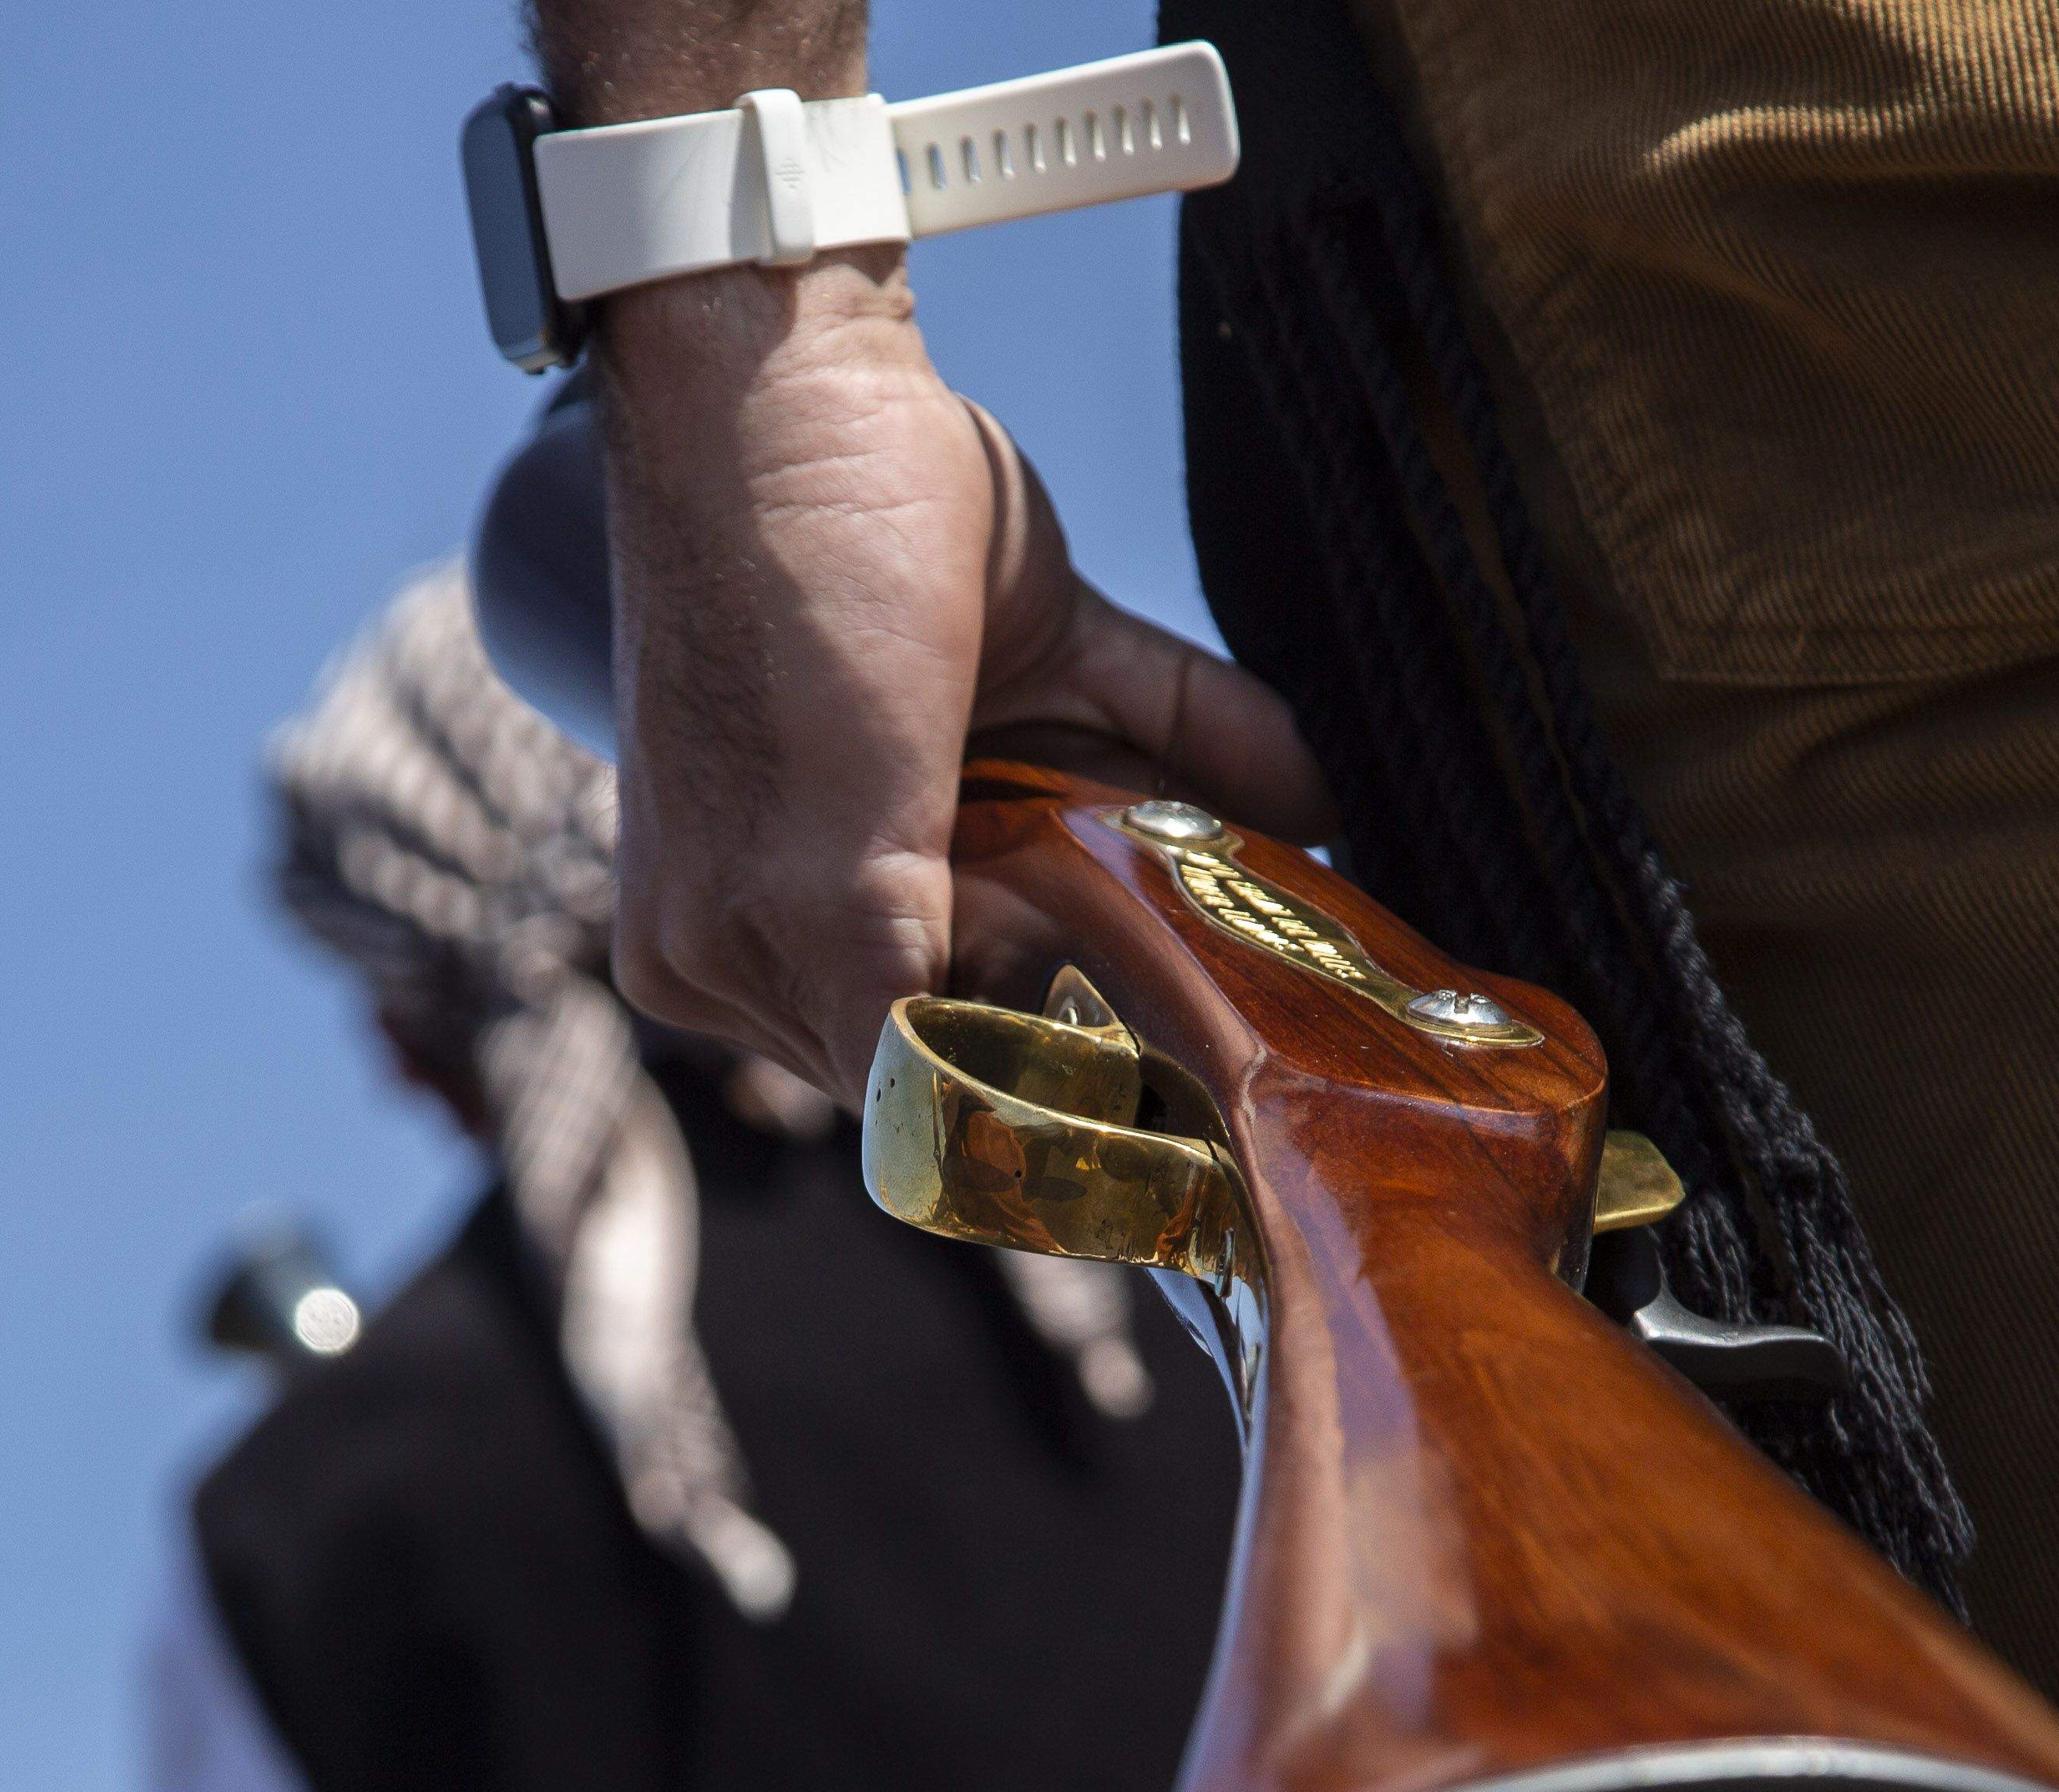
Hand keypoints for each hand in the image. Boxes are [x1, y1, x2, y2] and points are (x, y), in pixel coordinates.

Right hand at [593, 253, 1332, 1104]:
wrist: (790, 368)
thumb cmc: (771, 620)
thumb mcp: (825, 869)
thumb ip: (893, 1014)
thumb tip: (965, 1157)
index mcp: (743, 942)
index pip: (909, 1071)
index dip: (1027, 1086)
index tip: (1156, 1114)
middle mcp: (839, 867)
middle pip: (1013, 965)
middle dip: (1124, 980)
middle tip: (1240, 1020)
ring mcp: (941, 761)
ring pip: (1096, 856)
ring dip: (1190, 879)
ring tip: (1288, 924)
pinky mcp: (1030, 657)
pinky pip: (1150, 732)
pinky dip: (1232, 759)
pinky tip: (1315, 807)